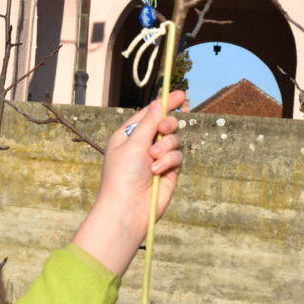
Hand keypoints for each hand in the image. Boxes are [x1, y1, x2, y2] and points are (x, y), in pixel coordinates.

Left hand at [72, 91, 184, 275]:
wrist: (129, 208)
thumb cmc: (123, 175)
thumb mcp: (133, 143)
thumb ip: (149, 123)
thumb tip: (158, 104)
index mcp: (129, 135)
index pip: (149, 114)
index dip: (165, 104)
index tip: (181, 95)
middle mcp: (144, 145)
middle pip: (166, 124)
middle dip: (167, 125)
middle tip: (163, 130)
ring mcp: (157, 158)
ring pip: (175, 140)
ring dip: (166, 147)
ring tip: (153, 159)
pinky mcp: (169, 172)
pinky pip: (178, 157)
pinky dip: (169, 162)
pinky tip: (158, 172)